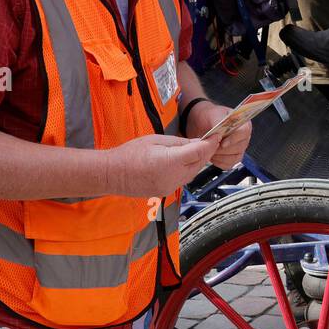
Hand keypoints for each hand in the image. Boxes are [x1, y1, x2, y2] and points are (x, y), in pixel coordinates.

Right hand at [107, 133, 221, 197]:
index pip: (199, 152)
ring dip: (198, 162)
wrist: (112, 174)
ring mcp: (170, 187)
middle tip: (210, 141)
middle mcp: (173, 177)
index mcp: (170, 162)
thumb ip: (180, 143)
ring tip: (198, 149)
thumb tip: (198, 142)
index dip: (210, 143)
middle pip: (199, 164)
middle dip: (206, 152)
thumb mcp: (156, 140)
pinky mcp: (166, 192)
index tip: (217, 136)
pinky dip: (188, 170)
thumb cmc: (130, 153)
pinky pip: (183, 180)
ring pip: (193, 173)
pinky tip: (185, 161)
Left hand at [185, 100, 251, 170]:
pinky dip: (218, 162)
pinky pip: (228, 165)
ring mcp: (239, 149)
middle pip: (240, 147)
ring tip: (210, 150)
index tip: (222, 143)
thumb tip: (220, 133)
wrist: (202, 124)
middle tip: (212, 146)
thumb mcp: (213, 114)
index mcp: (243, 124)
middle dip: (224, 149)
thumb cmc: (210, 117)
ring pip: (235, 158)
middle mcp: (243, 137)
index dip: (234, 139)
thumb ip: (218, 122)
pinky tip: (212, 155)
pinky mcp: (232, 158)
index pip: (244, 132)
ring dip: (220, 156)